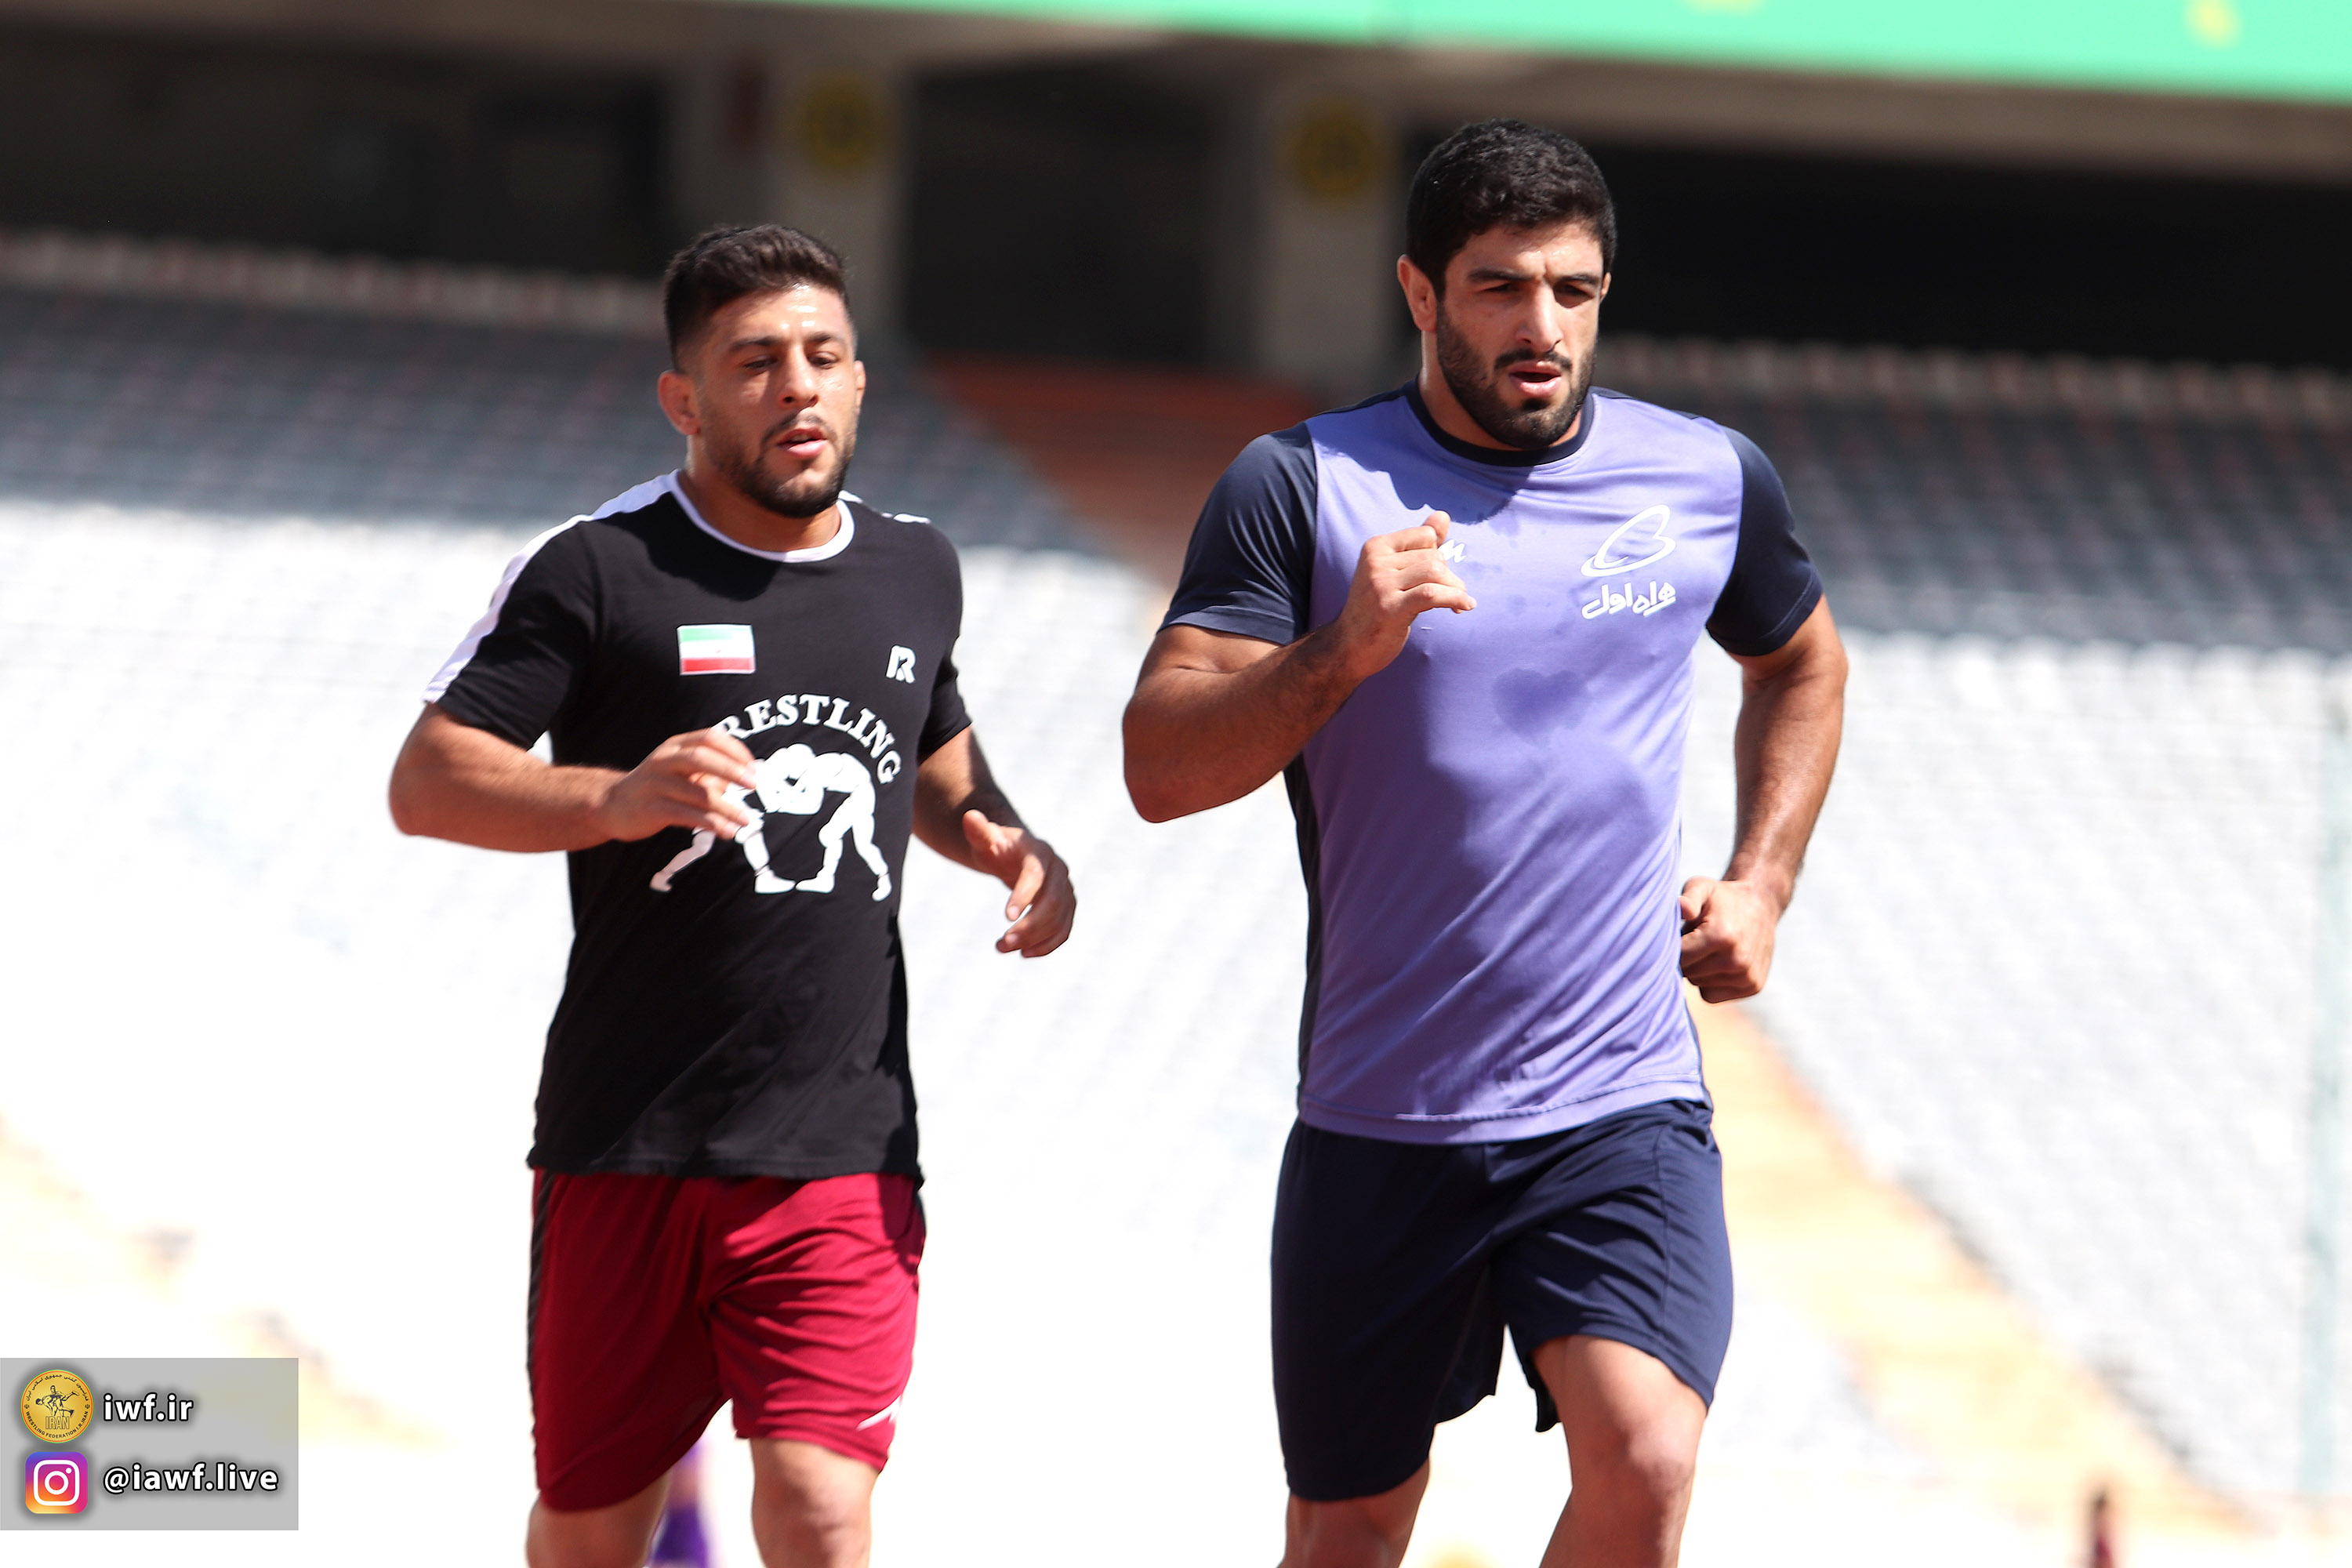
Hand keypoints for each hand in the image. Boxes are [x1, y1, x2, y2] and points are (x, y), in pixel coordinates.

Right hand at [596, 728, 757, 841]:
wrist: (611, 805)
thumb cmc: (658, 787)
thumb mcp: (683, 773)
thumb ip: (712, 772)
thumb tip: (749, 776)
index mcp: (675, 746)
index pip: (709, 737)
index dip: (735, 750)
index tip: (754, 768)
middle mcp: (664, 760)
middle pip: (701, 757)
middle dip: (731, 770)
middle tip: (755, 785)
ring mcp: (655, 783)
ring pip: (696, 792)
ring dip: (726, 807)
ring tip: (746, 820)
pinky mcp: (650, 808)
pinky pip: (686, 815)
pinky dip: (710, 823)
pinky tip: (726, 832)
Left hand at [961, 810, 1074, 956]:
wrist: (1018, 854)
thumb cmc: (998, 847)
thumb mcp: (987, 840)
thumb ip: (979, 831)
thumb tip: (969, 816)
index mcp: (1040, 853)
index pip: (1036, 876)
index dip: (1024, 896)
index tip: (1006, 918)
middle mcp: (1059, 871)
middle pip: (1052, 903)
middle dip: (1029, 927)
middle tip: (1001, 945)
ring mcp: (1066, 890)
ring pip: (1059, 920)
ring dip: (1034, 939)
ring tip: (1003, 948)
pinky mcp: (1067, 907)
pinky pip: (1064, 930)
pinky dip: (1048, 945)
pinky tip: (1025, 954)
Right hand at [1327, 512, 1475, 680]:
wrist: (1348, 646)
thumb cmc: (1375, 608)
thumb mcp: (1394, 571)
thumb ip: (1419, 543)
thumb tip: (1443, 515)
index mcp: (1376, 547)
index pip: (1426, 535)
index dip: (1439, 554)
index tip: (1441, 576)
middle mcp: (1376, 562)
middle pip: (1434, 556)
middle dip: (1450, 577)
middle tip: (1452, 594)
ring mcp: (1381, 585)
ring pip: (1436, 573)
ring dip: (1454, 589)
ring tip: (1458, 603)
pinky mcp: (1390, 609)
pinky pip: (1433, 594)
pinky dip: (1455, 599)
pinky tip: (1465, 606)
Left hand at [1678, 877, 1781, 1002]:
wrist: (1761, 905)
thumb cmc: (1722, 897)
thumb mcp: (1702, 887)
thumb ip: (1687, 897)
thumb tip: (1681, 908)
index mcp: (1721, 935)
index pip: (1679, 956)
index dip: (1673, 945)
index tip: (1679, 934)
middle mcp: (1736, 960)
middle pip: (1687, 972)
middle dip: (1686, 957)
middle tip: (1697, 939)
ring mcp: (1747, 976)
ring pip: (1698, 984)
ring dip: (1697, 970)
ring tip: (1710, 948)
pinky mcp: (1753, 986)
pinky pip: (1711, 996)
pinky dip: (1709, 983)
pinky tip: (1718, 963)